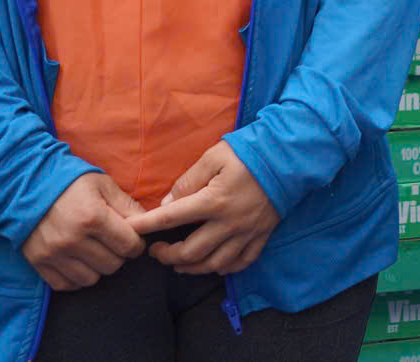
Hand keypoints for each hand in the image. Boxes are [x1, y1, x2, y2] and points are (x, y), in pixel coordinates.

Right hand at [21, 173, 145, 290]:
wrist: (27, 185)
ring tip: (95, 251)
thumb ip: (127, 206)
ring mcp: (54, 254)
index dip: (136, 244)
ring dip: (98, 268)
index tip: (133, 239)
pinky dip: (76, 277)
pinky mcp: (38, 263)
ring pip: (91, 279)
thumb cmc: (70, 183)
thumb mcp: (103, 185)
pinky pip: (66, 285)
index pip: (128, 246)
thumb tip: (148, 224)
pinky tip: (79, 261)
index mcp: (92, 217)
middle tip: (113, 243)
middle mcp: (72, 239)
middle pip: (112, 265)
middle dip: (119, 255)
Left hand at [130, 143, 279, 275]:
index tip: (129, 231)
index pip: (171, 219)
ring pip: (214, 264)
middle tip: (156, 252)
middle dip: (167, 256)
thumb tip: (167, 204)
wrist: (290, 156)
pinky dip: (224, 268)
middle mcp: (229, 222)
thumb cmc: (249, 152)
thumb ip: (188, 181)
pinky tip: (212, 264)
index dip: (146, 226)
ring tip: (179, 263)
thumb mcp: (214, 156)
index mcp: (214, 200)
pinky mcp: (262, 235)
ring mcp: (247, 232)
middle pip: (191, 252)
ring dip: (191, 268)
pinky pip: (241, 262)